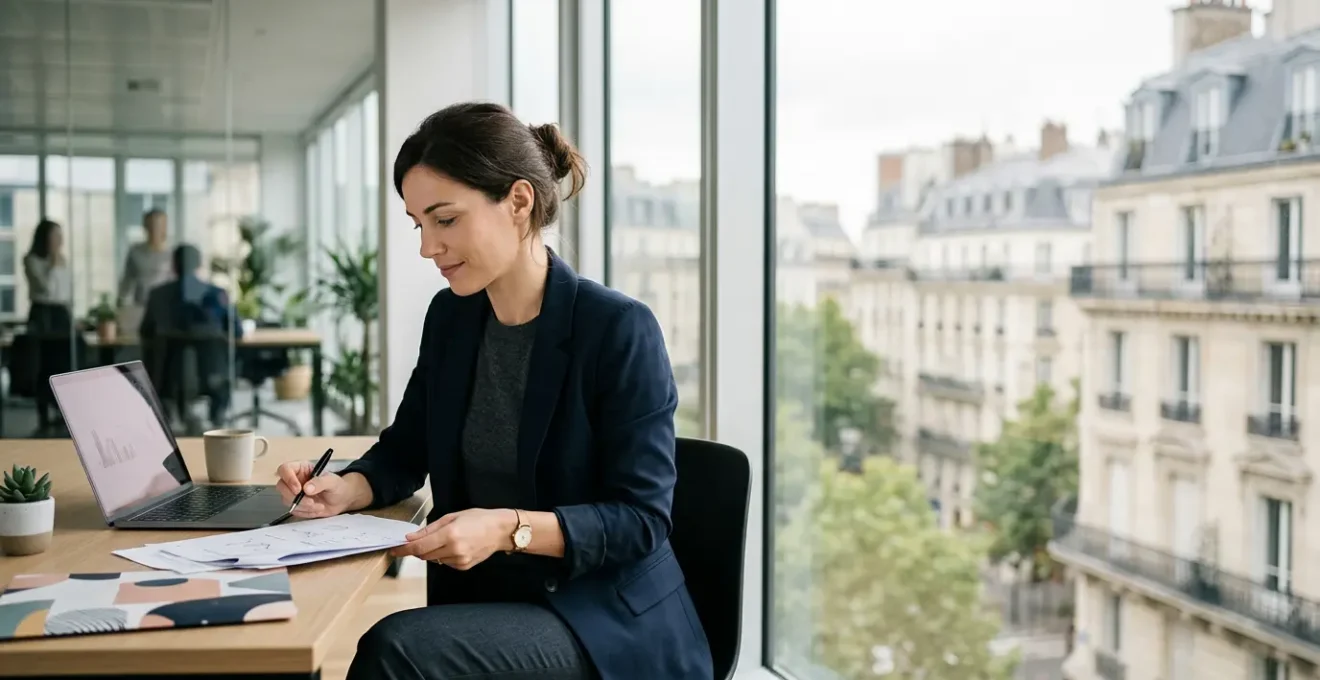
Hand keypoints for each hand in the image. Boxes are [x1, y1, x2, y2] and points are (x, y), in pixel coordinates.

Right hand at [274, 461, 364, 518]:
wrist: (343, 500)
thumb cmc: (338, 486)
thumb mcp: (333, 481)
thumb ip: (321, 482)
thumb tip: (307, 488)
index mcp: (302, 469)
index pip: (285, 469)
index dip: (288, 478)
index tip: (298, 489)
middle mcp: (295, 480)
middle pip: (281, 486)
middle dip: (294, 497)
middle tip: (310, 501)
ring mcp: (294, 493)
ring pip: (286, 500)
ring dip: (303, 506)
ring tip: (319, 505)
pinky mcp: (296, 504)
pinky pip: (294, 510)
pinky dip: (306, 512)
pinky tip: (317, 508)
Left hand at [390, 508, 514, 569]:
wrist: (500, 531)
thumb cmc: (478, 519)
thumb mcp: (452, 517)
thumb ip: (429, 529)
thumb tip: (410, 537)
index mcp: (449, 535)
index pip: (419, 547)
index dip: (404, 549)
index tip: (394, 549)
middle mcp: (454, 550)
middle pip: (424, 555)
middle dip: (417, 549)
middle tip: (416, 541)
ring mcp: (459, 561)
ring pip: (434, 559)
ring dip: (431, 551)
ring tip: (445, 539)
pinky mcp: (463, 567)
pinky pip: (445, 562)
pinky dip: (443, 555)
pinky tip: (454, 546)